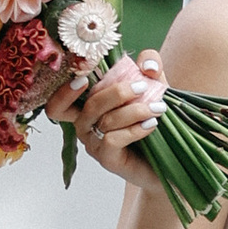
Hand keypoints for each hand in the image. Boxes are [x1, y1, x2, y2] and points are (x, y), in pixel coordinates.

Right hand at [46, 46, 170, 195]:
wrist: (167, 163)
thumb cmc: (153, 122)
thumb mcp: (155, 89)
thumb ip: (151, 69)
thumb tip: (146, 65)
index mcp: (89, 107)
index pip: (61, 102)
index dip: (64, 91)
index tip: (82, 78)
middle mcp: (85, 126)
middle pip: (89, 105)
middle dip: (116, 92)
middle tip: (143, 87)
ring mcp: (94, 144)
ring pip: (104, 121)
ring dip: (134, 110)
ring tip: (159, 107)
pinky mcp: (106, 159)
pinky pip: (113, 139)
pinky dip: (134, 129)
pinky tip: (152, 124)